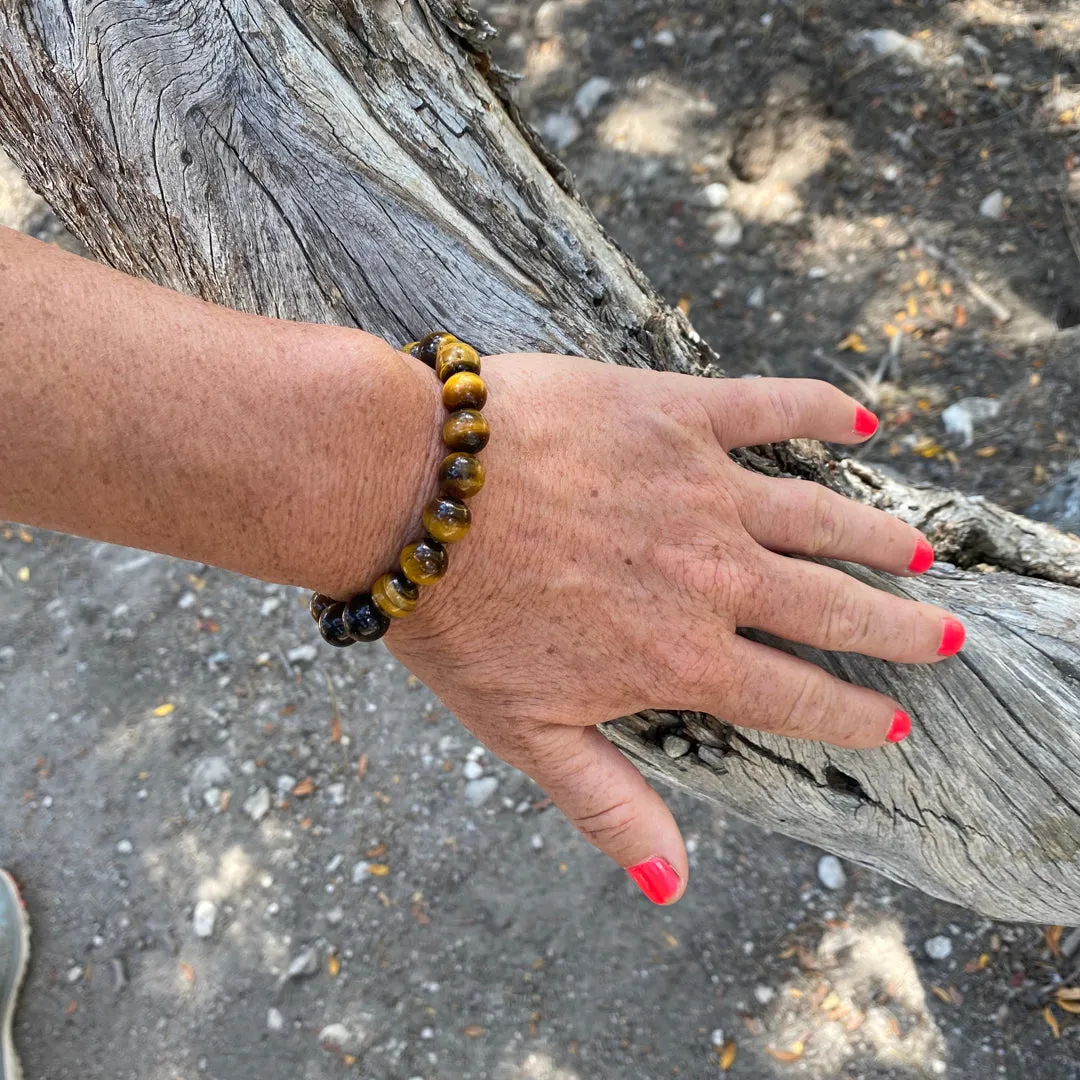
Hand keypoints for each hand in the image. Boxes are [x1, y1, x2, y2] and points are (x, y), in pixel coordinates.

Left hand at [388, 355, 963, 903]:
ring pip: (821, 516)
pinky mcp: (672, 412)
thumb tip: (671, 886)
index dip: (853, 717)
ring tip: (918, 552)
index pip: (797, 699)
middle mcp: (712, 576)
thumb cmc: (453, 615)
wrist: (409, 492)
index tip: (892, 724)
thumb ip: (606, 806)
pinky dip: (818, 408)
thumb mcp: (524, 732)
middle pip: (834, 608)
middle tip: (944, 636)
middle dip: (898, 630)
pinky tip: (858, 415)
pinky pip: (767, 406)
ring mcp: (699, 489)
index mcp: (680, 657)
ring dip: (879, 537)